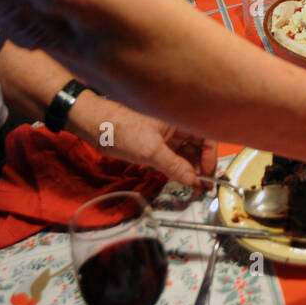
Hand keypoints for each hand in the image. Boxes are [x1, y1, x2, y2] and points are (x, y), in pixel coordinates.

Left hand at [69, 91, 217, 186]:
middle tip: (202, 185)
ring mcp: (166, 134)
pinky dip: (179, 167)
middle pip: (198, 145)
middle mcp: (176, 125)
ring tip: (193, 186)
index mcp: (179, 118)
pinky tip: (182, 179)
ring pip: (186, 152)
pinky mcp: (156, 143)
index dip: (210, 156)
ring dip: (191, 168)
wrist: (95, 126)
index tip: (207, 174)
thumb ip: (174, 165)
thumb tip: (192, 180)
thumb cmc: (122, 129)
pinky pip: (173, 155)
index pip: (206, 136)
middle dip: (201, 164)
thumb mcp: (150, 151)